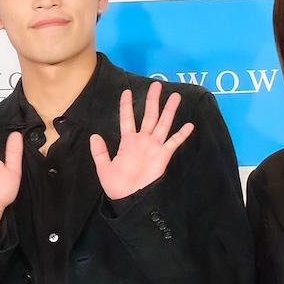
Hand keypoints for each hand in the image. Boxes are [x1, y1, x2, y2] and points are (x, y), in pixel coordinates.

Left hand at [90, 82, 193, 200]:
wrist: (129, 199)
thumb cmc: (116, 185)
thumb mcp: (104, 167)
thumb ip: (100, 152)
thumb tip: (94, 135)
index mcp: (128, 141)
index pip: (127, 118)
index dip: (126, 105)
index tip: (126, 91)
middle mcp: (142, 140)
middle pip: (149, 116)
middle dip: (152, 101)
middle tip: (157, 85)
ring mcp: (154, 147)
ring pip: (163, 124)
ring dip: (169, 110)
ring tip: (175, 96)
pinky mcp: (163, 156)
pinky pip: (173, 143)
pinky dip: (181, 134)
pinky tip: (189, 125)